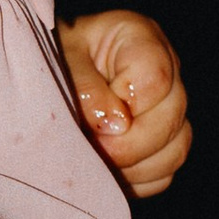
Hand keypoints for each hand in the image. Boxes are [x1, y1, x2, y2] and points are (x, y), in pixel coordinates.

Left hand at [60, 8, 190, 198]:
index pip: (155, 78)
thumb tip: (115, 125)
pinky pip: (165, 171)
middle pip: (172, 117)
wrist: (43, 71)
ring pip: (176, 148)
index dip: (126, 105)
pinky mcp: (162, 140)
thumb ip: (85, 87)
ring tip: (95, 161)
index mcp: (140, 38)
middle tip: (90, 149)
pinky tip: (106, 171)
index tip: (92, 117)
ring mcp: (167, 107)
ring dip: (134, 166)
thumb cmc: (49, 56)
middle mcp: (165, 71)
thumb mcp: (58, 59)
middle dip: (129, 145)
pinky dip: (136, 180)